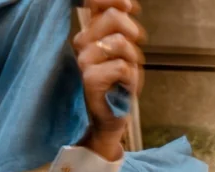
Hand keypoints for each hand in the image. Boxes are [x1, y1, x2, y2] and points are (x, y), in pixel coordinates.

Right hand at [74, 0, 145, 160]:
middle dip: (132, 35)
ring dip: (133, 61)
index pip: (94, 2)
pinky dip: (131, 78)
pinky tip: (122, 88)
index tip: (130, 7)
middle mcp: (81, 43)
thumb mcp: (122, 51)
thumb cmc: (118, 85)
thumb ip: (121, 27)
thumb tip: (127, 5)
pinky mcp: (90, 78)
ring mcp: (83, 60)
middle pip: (113, 16)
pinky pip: (122, 67)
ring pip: (121, 43)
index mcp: (89, 33)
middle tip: (133, 56)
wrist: (110, 117)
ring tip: (126, 76)